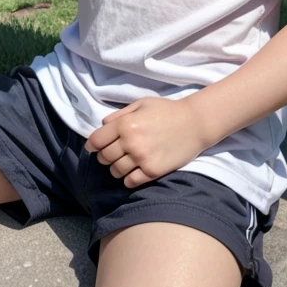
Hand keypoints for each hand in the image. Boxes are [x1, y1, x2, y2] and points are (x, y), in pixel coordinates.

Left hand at [83, 96, 206, 188]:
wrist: (194, 123)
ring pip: (115, 171)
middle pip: (104, 157)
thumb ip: (119, 115)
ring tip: (123, 163)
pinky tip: (132, 172)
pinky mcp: (153, 171)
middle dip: (104, 156)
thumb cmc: (166, 110)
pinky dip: (127, 179)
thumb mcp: (141, 104)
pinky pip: (130, 181)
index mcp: (125, 124)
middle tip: (111, 154)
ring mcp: (142, 158)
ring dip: (115, 168)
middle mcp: (131, 142)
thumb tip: (103, 126)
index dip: (91, 145)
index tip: (93, 148)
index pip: (96, 140)